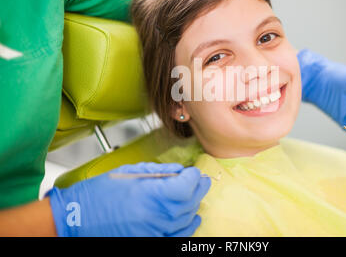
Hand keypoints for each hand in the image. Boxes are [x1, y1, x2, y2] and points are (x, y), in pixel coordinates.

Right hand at [46, 162, 210, 235]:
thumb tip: (179, 171)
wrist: (76, 219)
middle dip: (198, 189)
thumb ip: (157, 172)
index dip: (193, 177)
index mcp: (147, 195)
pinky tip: (190, 219)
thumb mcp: (128, 173)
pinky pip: (176, 238)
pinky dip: (187, 228)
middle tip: (201, 180)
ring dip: (194, 207)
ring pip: (186, 221)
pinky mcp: (149, 242)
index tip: (193, 171)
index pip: (185, 186)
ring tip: (196, 196)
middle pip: (189, 203)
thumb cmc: (97, 194)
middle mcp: (153, 217)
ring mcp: (152, 233)